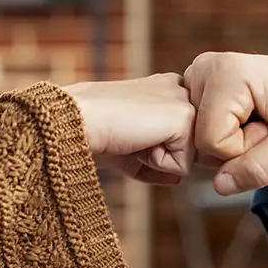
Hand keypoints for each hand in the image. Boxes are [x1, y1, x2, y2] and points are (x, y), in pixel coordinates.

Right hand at [65, 74, 195, 184]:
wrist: (79, 120)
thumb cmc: (94, 131)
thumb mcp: (130, 146)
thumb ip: (157, 159)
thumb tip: (177, 179)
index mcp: (167, 88)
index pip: (179, 137)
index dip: (154, 148)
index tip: (129, 132)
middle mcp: (181, 89)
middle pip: (187, 149)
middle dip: (160, 154)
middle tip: (131, 135)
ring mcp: (185, 101)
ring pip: (188, 158)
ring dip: (158, 158)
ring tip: (134, 137)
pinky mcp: (185, 117)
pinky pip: (182, 167)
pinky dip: (157, 163)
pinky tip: (137, 140)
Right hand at [183, 52, 267, 195]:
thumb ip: (260, 169)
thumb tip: (220, 185)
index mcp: (226, 72)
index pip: (211, 141)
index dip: (242, 149)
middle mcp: (204, 68)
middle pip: (198, 139)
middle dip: (233, 146)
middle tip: (264, 125)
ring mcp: (197, 76)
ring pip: (195, 137)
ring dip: (228, 141)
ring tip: (257, 121)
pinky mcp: (197, 87)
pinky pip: (196, 131)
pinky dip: (220, 134)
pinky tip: (244, 119)